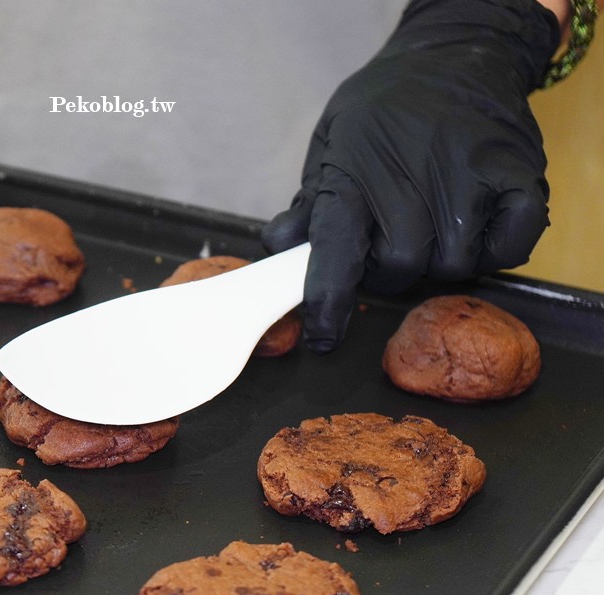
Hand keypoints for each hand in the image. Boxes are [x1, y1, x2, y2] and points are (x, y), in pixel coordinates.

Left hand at [261, 0, 560, 352]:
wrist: (453, 55)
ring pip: (453, 266)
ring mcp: (468, 178)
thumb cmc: (380, 111)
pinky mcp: (518, 176)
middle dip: (390, 270)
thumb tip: (280, 247)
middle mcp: (410, 181)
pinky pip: (508, 248)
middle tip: (389, 240)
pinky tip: (474, 221)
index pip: (334, 255)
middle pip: (401, 269)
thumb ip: (310, 204)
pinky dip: (493, 249)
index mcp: (353, 177)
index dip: (326, 301)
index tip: (324, 336)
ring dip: (440, 258)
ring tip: (431, 221)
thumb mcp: (330, 147)